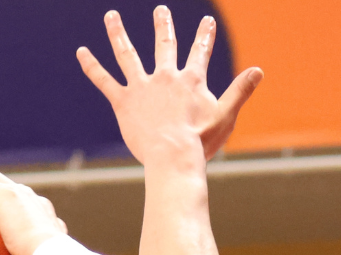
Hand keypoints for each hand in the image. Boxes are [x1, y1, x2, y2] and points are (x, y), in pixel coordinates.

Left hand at [77, 7, 260, 167]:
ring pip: (128, 53)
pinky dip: (91, 65)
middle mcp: (165, 76)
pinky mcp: (123, 101)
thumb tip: (259, 70)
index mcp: (190, 79)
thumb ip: (241, 90)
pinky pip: (104, 80)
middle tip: (161, 10)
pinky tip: (81, 51)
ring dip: (119, 33)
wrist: (173, 155)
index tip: (207, 21)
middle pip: (164, 44)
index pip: (200, 51)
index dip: (205, 35)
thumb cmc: (201, 140)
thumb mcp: (226, 114)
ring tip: (111, 16)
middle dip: (163, 25)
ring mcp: (142, 87)